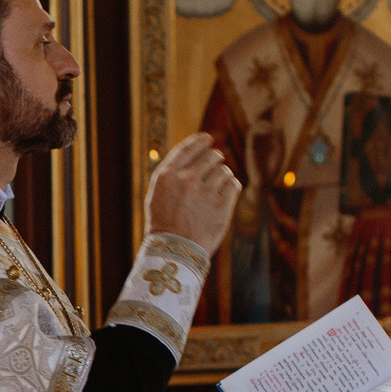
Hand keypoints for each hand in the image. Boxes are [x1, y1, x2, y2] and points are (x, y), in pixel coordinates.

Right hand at [144, 132, 240, 252]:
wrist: (175, 252)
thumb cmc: (164, 225)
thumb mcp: (157, 195)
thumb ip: (173, 175)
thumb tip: (193, 156)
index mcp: (167, 175)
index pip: (188, 148)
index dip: (200, 141)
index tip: (208, 139)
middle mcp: (186, 179)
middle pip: (210, 156)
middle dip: (214, 159)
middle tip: (215, 165)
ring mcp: (205, 192)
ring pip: (223, 170)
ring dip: (222, 175)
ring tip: (216, 187)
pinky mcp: (222, 205)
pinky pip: (233, 184)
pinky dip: (231, 187)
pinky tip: (225, 193)